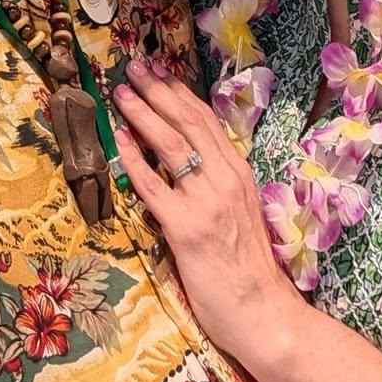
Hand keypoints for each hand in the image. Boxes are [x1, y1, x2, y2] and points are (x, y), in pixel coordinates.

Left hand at [113, 63, 306, 368]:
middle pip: (187, 124)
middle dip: (158, 92)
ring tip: (121, 92)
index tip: (160, 73)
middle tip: (134, 69)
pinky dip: (133, 159)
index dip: (180, 95)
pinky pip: (153, 186)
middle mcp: (225, 180)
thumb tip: (191, 164)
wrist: (264, 312)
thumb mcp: (242, 214)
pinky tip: (117, 139)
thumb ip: (220, 186)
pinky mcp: (186, 228)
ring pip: (170, 145)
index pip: (207, 122)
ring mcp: (206, 202)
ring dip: (142, 114)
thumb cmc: (249, 270)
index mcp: (239, 174)